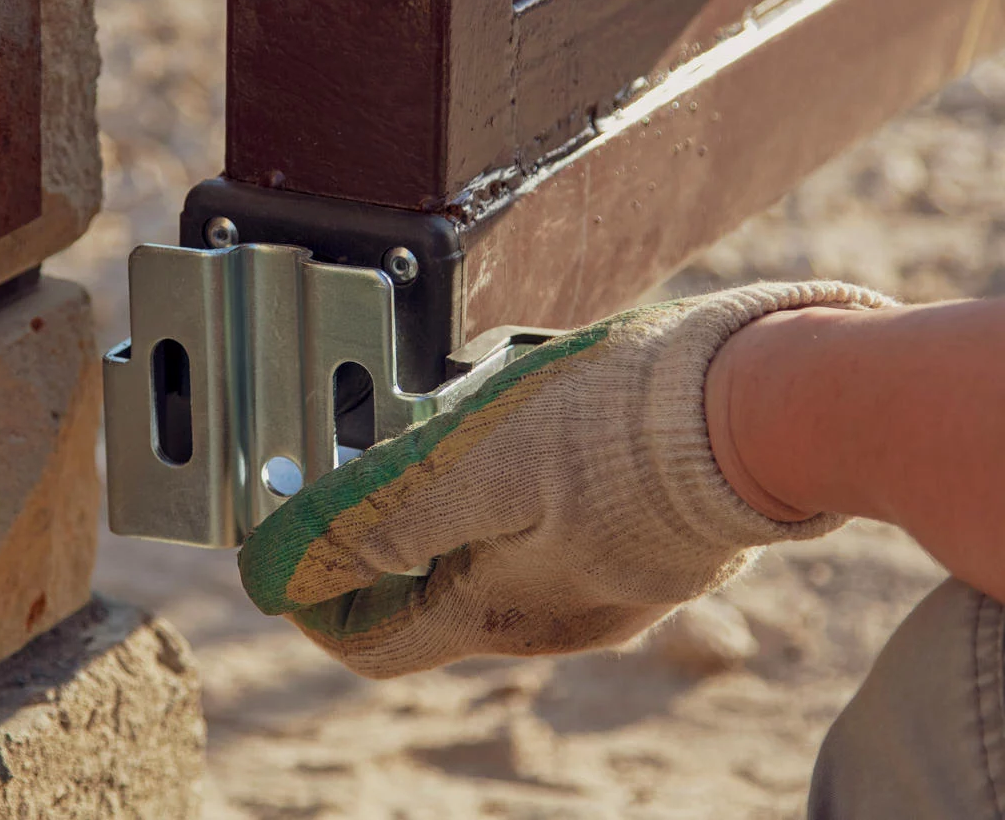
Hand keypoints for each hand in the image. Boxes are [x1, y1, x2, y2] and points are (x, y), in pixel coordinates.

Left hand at [238, 282, 887, 677]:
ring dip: (460, 526)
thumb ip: (406, 514)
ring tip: (454, 440)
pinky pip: (558, 548)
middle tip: (373, 473)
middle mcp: (550, 623)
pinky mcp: (649, 558)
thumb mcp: (494, 459)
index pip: (380, 642)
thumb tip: (321, 556)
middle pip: (437, 604)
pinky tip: (536, 449)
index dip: (322, 604)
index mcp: (499, 607)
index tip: (295, 556)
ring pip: (498, 573)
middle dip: (389, 550)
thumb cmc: (627, 430)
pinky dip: (522, 514)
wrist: (761, 414)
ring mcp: (606, 596)